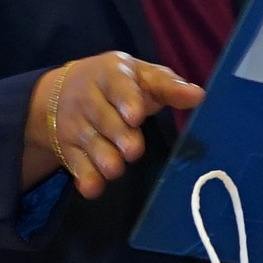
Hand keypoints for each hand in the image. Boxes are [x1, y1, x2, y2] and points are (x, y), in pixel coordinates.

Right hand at [25, 52, 202, 197]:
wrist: (64, 90)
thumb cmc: (119, 84)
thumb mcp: (143, 76)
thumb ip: (169, 86)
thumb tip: (198, 95)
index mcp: (111, 74)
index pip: (118, 86)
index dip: (126, 101)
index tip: (136, 117)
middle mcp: (88, 97)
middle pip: (104, 118)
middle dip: (119, 135)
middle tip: (133, 149)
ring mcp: (75, 123)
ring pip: (90, 142)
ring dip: (103, 157)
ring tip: (115, 168)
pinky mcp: (68, 147)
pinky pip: (76, 163)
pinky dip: (85, 176)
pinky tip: (93, 187)